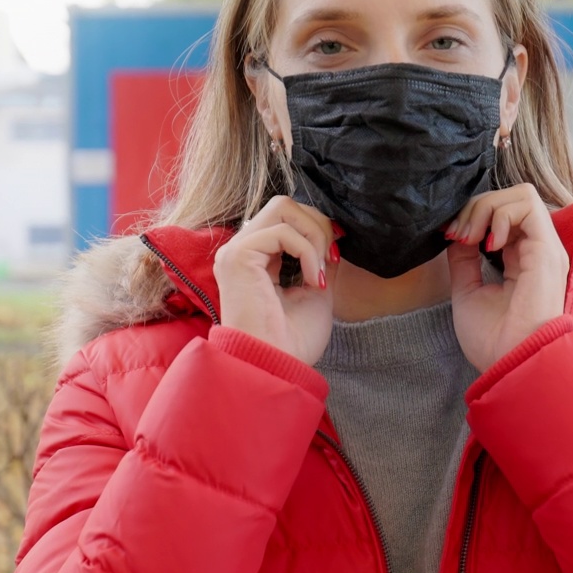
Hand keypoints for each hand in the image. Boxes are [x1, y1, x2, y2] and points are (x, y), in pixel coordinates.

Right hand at [214, 196, 340, 364]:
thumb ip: (319, 257)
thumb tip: (333, 231)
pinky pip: (282, 232)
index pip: (288, 217)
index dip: (318, 228)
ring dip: (314, 236)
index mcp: (257, 258)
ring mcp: (236, 251)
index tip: (336, 257)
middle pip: (285, 204)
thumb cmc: (293, 339)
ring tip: (321, 272)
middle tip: (331, 259)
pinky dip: (308, 253)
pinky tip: (314, 281)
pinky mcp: (237, 257)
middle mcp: (242, 250)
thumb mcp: (316, 288)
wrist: (277, 368)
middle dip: (318, 225)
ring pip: (283, 207)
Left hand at [445, 184, 569, 371]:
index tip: (450, 237)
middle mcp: (538, 251)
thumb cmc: (493, 340)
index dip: (472, 217)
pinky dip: (498, 213)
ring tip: (469, 237)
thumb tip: (456, 233)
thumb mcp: (467, 291)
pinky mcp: (546, 250)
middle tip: (457, 234)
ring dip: (485, 207)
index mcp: (523, 261)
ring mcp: (545, 248)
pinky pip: (527, 205)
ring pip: (520, 195)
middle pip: (511, 199)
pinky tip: (485, 240)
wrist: (509, 365)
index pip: (503, 217)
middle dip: (475, 207)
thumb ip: (464, 260)